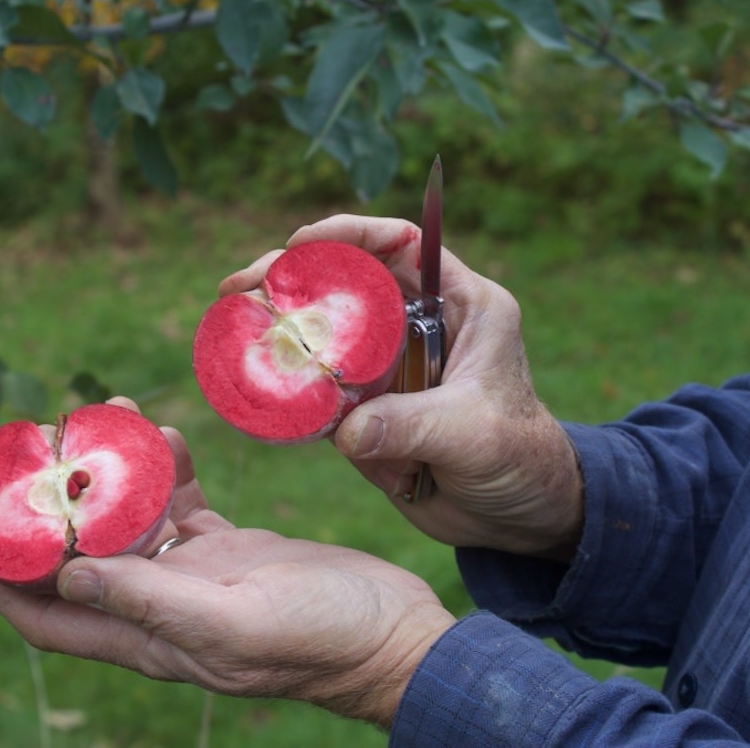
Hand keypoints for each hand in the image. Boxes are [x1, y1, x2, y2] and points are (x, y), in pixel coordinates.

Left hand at [0, 408, 455, 727]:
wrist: (396, 633)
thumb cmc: (326, 640)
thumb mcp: (236, 625)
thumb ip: (153, 603)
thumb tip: (69, 572)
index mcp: (151, 637)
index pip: (48, 614)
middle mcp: (162, 607)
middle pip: (81, 555)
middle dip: (53, 505)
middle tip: (43, 445)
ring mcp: (198, 576)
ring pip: (130, 520)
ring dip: (111, 475)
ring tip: (109, 417)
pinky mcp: (233, 548)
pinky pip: (181, 503)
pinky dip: (166, 470)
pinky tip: (164, 435)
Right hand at [220, 214, 583, 558]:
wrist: (518, 516)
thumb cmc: (520, 458)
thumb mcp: (474, 433)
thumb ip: (413, 425)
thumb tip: (344, 431)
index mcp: (461, 304)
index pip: (403, 244)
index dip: (351, 234)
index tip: (301, 243)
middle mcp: (420, 325)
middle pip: (348, 281)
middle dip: (292, 276)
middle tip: (241, 285)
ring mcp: (390, 367)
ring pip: (325, 331)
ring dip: (277, 325)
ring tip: (229, 321)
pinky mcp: (368, 409)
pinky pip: (318, 388)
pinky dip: (285, 383)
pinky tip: (246, 377)